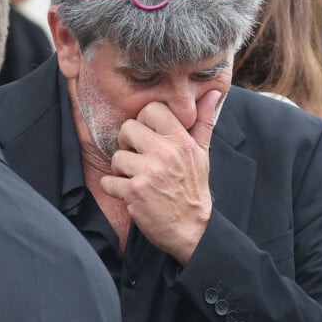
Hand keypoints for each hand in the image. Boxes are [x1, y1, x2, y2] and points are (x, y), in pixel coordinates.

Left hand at [100, 89, 220, 264]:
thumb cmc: (193, 189)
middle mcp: (165, 153)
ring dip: (121, 169)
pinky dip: (113, 188)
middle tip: (137, 158)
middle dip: (127, 143)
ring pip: (117, 156)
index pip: (151, 110)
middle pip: (128, 128)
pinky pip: (108, 180)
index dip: (144, 121)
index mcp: (181, 141)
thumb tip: (212, 92)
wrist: (191, 229)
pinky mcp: (134, 192)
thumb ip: (203, 121)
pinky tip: (128, 193)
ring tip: (135, 178)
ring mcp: (148, 172)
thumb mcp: (202, 154)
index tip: (146, 137)